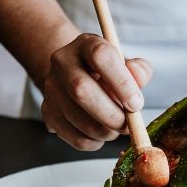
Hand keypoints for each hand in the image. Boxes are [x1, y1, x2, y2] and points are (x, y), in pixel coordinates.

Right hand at [41, 33, 152, 149]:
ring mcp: (51, 88)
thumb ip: (138, 70)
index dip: (121, 82)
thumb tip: (138, 78)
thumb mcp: (126, 64)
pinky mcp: (48, 112)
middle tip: (129, 124)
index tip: (136, 103)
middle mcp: (62, 62)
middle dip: (111, 114)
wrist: (77, 75)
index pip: (100, 56)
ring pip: (77, 118)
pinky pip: (74, 136)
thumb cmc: (108, 71)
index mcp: (85, 44)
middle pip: (81, 90)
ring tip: (117, 127)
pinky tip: (102, 133)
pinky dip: (94, 142)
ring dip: (105, 131)